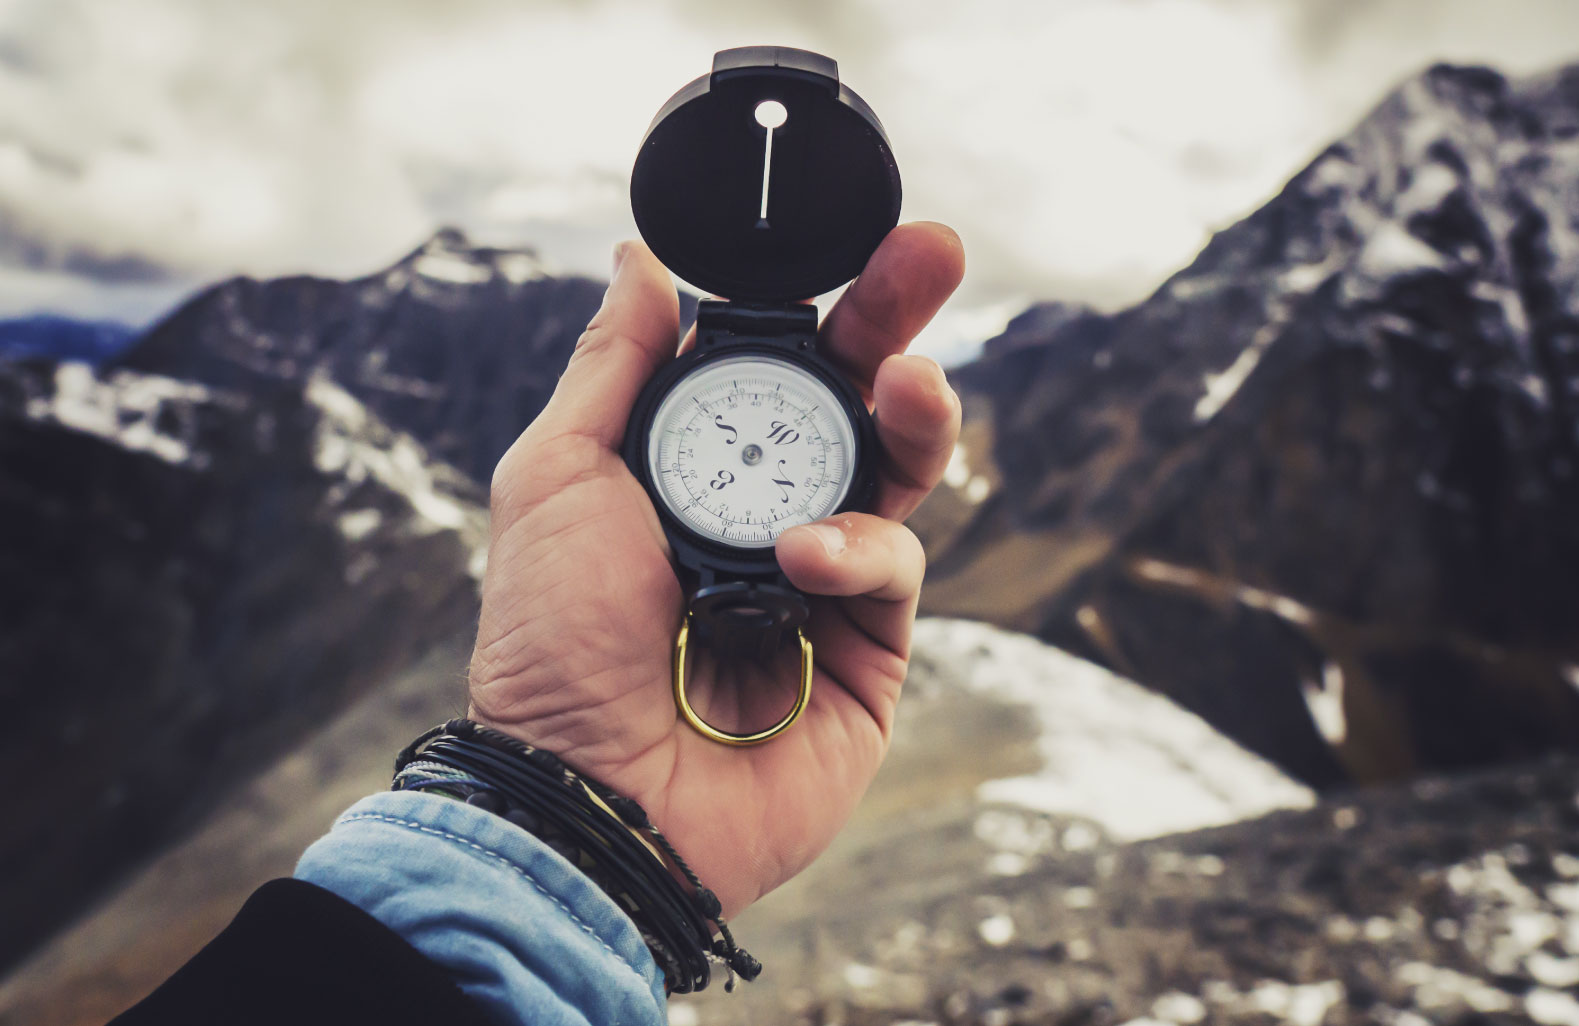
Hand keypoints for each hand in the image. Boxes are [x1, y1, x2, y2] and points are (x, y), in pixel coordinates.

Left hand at [468, 223, 964, 917]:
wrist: (584, 791)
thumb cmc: (552, 641)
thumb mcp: (557, 476)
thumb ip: (615, 366)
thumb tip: (640, 262)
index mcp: (693, 467)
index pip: (773, 364)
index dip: (819, 302)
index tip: (857, 244)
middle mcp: (765, 515)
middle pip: (852, 401)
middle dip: (896, 321)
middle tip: (931, 252)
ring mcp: (823, 584)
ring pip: (897, 476)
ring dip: (912, 417)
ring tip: (909, 383)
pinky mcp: (867, 652)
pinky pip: (892, 569)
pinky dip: (857, 549)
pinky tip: (807, 558)